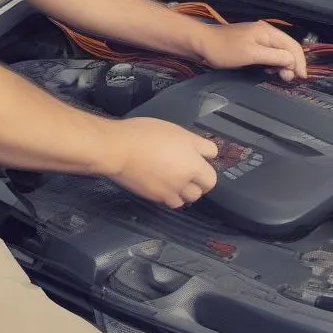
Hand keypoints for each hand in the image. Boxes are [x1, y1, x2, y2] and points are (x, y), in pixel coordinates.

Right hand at [103, 118, 218, 209]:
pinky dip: (173, 196)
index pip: (214, 161)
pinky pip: (173, 202)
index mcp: (193, 159)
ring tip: (178, 180)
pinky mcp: (158, 198)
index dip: (207, 157)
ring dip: (188, 190)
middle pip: (208, 184)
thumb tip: (206, 152)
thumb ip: (194, 143)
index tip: (200, 154)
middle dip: (202, 178)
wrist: (118, 150)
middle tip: (192, 170)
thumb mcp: (174, 130)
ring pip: (191, 197)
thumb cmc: (143, 134)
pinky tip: (165, 186)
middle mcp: (187, 177)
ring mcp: (173, 190)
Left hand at [192, 21, 306, 81]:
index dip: (300, 62)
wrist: (202, 44)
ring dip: (283, 64)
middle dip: (292, 63)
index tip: (301, 77)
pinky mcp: (251, 44)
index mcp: (268, 32)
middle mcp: (266, 32)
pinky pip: (269, 53)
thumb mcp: (252, 55)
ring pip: (279, 51)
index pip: (292, 46)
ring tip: (281, 76)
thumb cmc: (225, 49)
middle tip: (288, 79)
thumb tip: (292, 61)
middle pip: (288, 48)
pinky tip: (270, 70)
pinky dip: (273, 62)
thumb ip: (274, 56)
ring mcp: (258, 37)